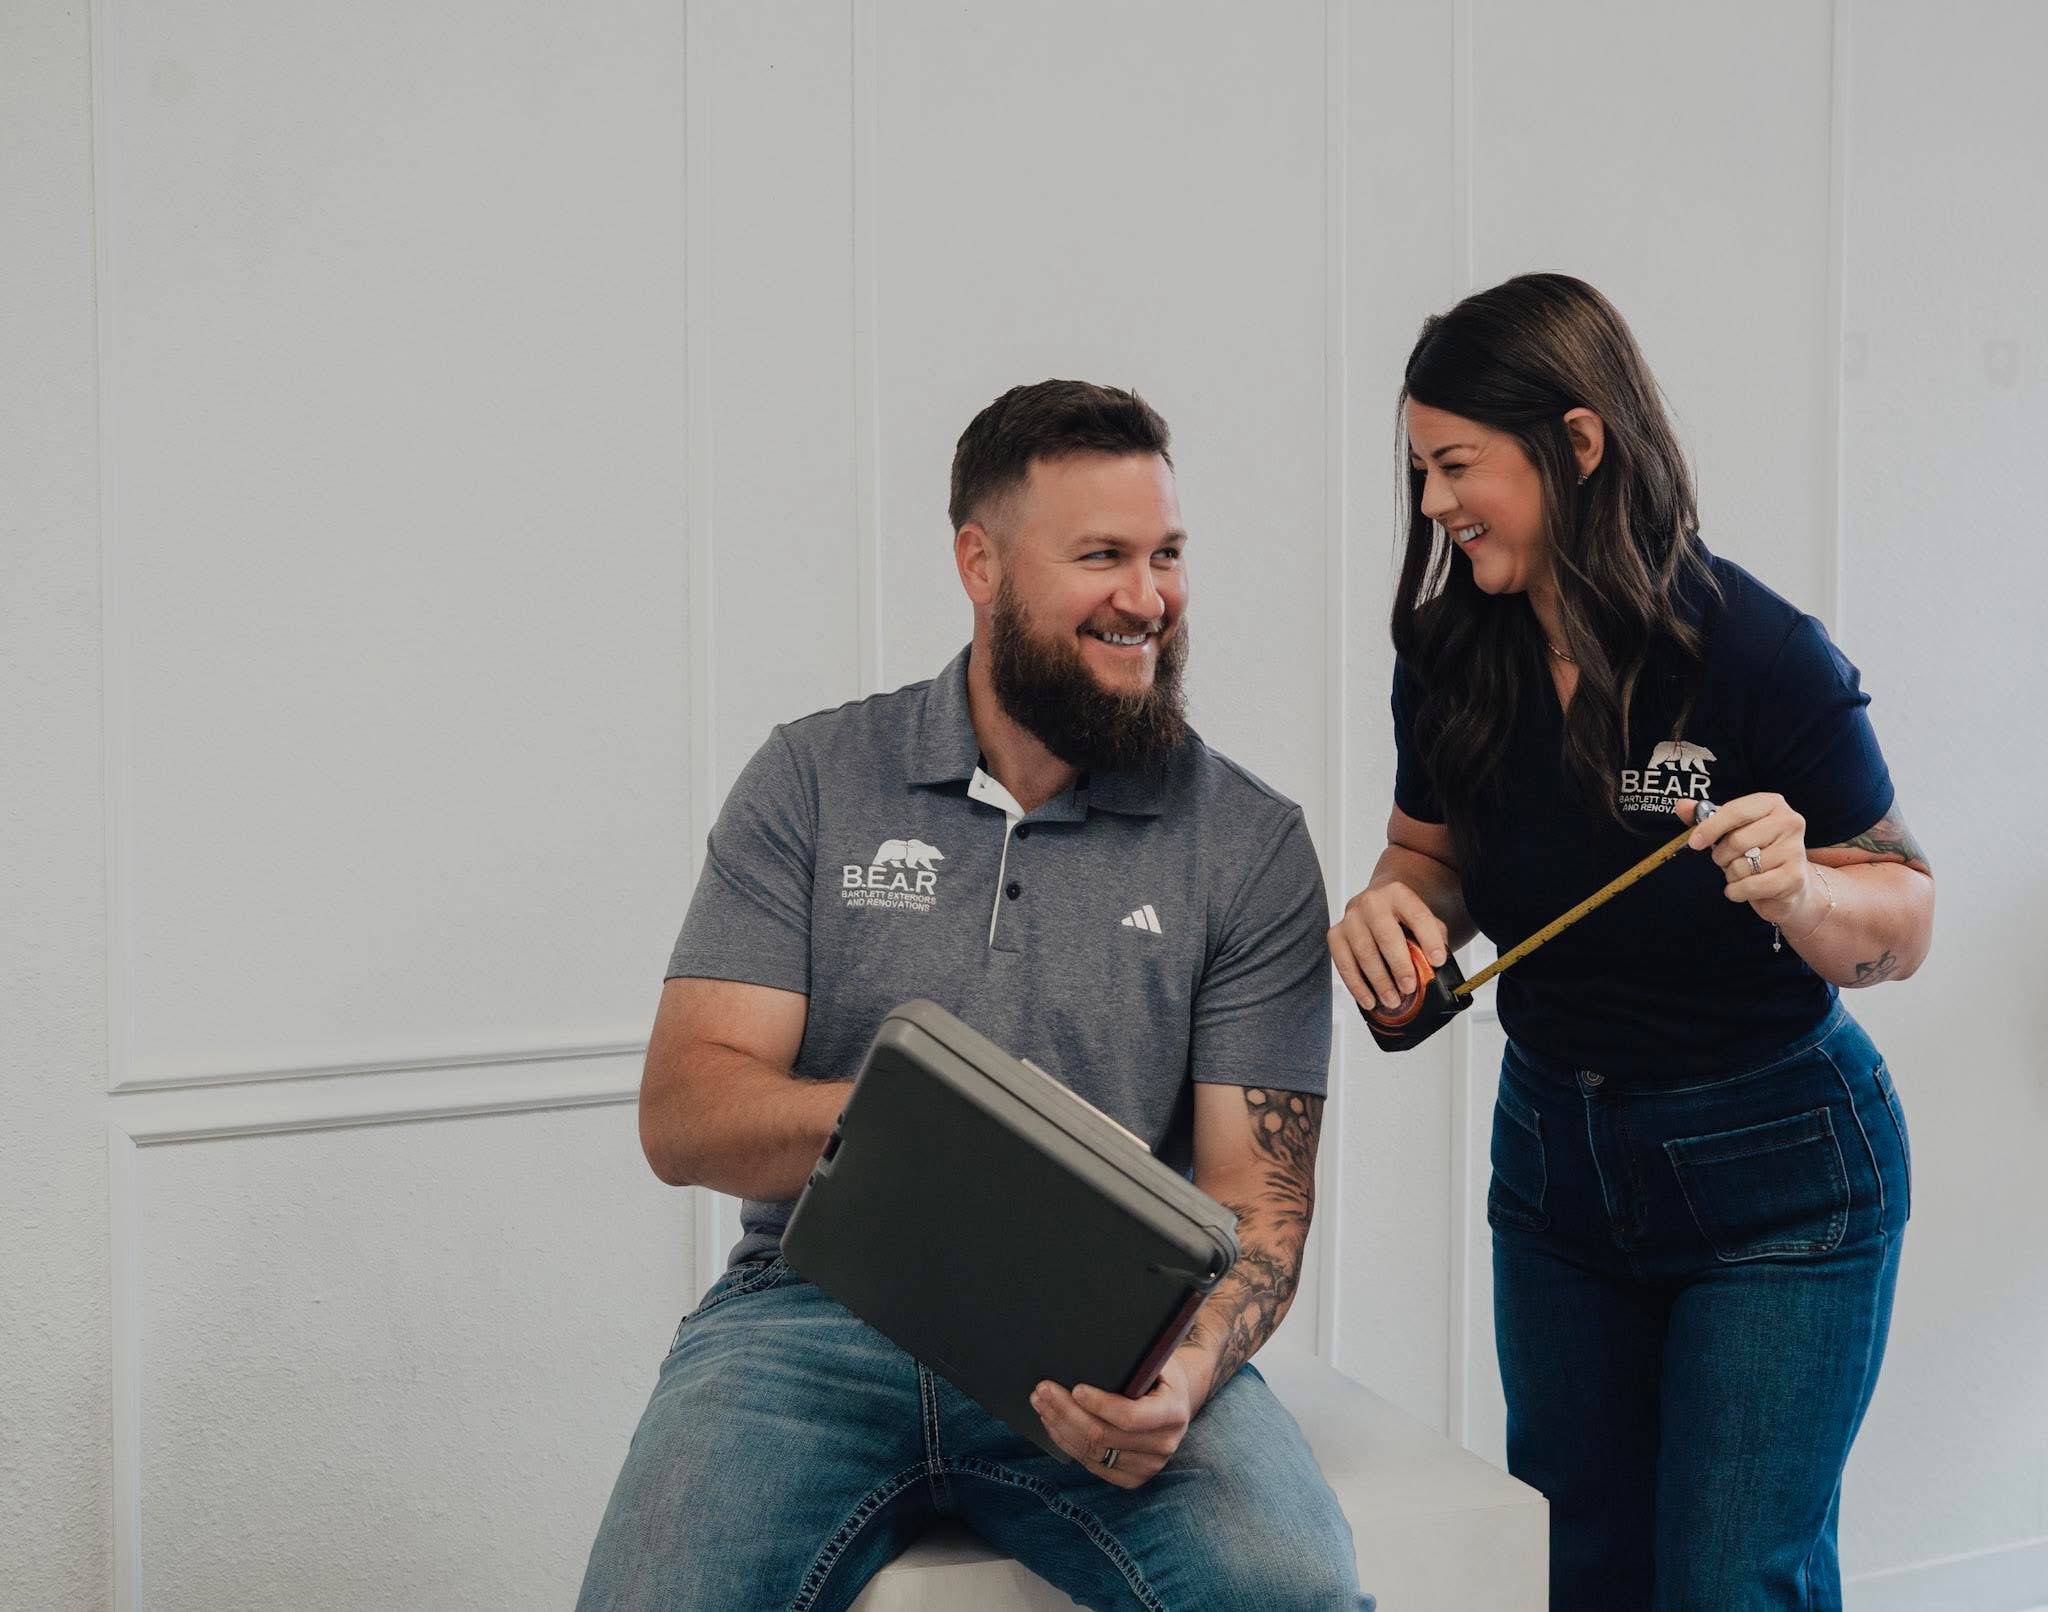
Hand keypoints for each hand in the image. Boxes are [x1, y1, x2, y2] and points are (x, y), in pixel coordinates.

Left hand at [1030, 1348, 1205, 1488]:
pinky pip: (1090, 1463)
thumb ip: (1135, 1363)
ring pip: (1091, 1452)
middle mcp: (1163, 1445)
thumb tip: (1091, 1352)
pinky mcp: (1131, 1478)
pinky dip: (1066, 1442)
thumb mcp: (1156, 1361)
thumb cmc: (1159, 1374)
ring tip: (1041, 1403)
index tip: (1076, 1388)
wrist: (1176, 1402)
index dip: (1100, 1405)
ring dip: (1060, 1426)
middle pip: (1102, 1436)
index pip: (1131, 1417)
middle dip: (1067, 1411)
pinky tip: (1053, 1423)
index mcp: (1173, 1413)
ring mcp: (1147, 1466)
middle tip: (1043, 1390)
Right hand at [1327, 881, 1448, 1012]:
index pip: (1417, 916)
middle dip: (1399, 965)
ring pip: (1364, 953)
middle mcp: (1372, 902)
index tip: (1438, 961)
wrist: (1378, 904)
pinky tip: (1369, 999)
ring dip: (1379, 981)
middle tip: (1409, 987)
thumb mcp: (1423, 921)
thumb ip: (1434, 939)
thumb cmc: (1402, 918)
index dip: (1429, 939)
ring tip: (1392, 1000)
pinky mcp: (1336, 934)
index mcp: (1399, 894)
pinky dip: (1357, 985)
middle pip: (1386, 936)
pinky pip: (1344, 963)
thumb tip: (1437, 968)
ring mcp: (1351, 918)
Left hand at [1684, 792, 1816, 927]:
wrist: (1789, 884)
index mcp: (1773, 804)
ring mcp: (1795, 850)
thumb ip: (1706, 817)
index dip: (1710, 828)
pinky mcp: (1794, 878)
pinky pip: (1750, 886)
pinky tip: (1743, 889)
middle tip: (1727, 861)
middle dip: (1722, 856)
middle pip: (1737, 841)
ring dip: (1731, 875)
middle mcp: (1790, 822)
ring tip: (1742, 873)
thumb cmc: (1756, 851)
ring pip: (1742, 866)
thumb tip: (1681, 805)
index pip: (1735, 811)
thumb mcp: (1731, 830)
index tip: (1694, 843)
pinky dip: (1737, 891)